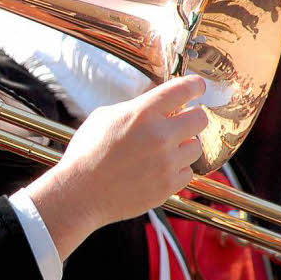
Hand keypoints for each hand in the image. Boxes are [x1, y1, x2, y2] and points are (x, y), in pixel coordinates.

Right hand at [25, 75, 207, 259]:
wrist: (80, 194)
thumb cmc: (87, 154)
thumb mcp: (104, 118)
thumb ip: (135, 108)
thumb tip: (157, 105)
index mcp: (142, 113)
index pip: (184, 89)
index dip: (195, 85)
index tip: (198, 87)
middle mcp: (159, 135)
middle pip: (201, 118)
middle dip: (192, 117)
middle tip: (182, 122)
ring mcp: (166, 163)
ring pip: (196, 147)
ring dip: (183, 146)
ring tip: (163, 151)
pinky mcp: (168, 186)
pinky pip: (187, 172)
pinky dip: (176, 170)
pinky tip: (157, 170)